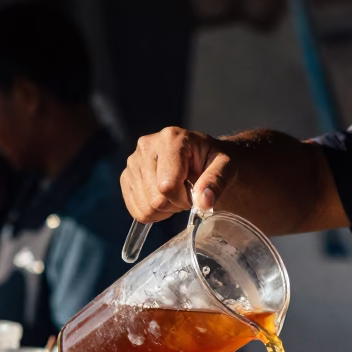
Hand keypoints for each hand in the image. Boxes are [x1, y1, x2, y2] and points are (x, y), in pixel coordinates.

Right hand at [120, 127, 238, 222]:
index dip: (184, 198)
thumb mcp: (225, 167)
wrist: (201, 158)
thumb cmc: (213, 161)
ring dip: (164, 209)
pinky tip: (164, 198)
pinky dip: (153, 212)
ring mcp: (133, 162)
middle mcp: (146, 146)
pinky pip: (136, 211)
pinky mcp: (126, 176)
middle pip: (155, 199)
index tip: (195, 191)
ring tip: (175, 193)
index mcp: (171, 139)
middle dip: (175, 204)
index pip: (167, 186)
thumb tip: (205, 202)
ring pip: (145, 208)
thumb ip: (217, 182)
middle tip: (186, 192)